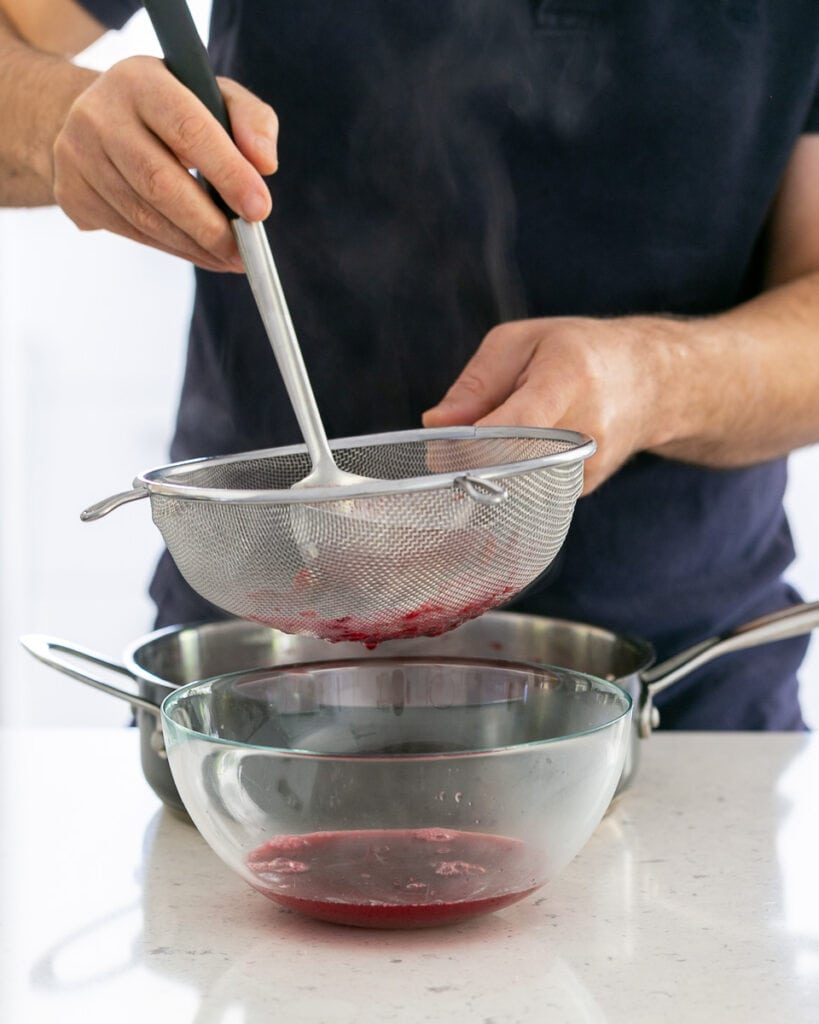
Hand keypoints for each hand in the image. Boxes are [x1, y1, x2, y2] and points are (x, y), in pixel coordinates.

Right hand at [51, 56, 277, 271]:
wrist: (99, 118)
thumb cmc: (173, 110)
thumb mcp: (215, 97)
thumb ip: (252, 121)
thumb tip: (265, 164)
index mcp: (139, 80)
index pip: (188, 129)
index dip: (228, 173)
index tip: (260, 210)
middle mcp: (98, 115)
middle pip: (160, 183)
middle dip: (211, 226)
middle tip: (247, 252)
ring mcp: (77, 156)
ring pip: (145, 217)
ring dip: (195, 247)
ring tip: (231, 259)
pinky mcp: (72, 193)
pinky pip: (131, 233)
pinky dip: (174, 249)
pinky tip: (201, 253)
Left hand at [423, 316, 687, 492]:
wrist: (653, 382)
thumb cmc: (578, 352)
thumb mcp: (521, 342)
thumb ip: (476, 383)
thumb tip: (436, 424)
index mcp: (569, 379)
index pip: (517, 423)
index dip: (471, 441)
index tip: (439, 447)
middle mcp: (586, 430)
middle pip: (508, 461)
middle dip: (466, 459)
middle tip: (445, 447)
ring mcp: (588, 466)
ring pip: (512, 481)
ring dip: (484, 467)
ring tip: (490, 439)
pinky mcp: (582, 489)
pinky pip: (525, 488)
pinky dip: (507, 473)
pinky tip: (517, 450)